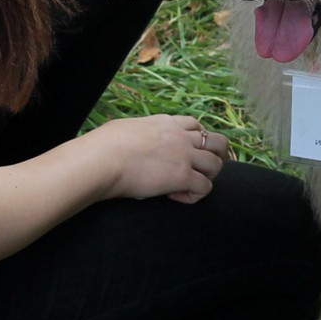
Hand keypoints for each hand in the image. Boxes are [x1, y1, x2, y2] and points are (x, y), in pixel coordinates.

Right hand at [89, 114, 229, 204]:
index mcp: (166, 122)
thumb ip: (138, 133)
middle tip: (201, 170)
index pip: (195, 125)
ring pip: (216, 164)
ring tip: (188, 186)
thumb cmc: (104, 145)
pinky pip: (205, 188)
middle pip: (217, 141)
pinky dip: (195, 195)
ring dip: (207, 177)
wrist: (103, 159)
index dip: (196, 140)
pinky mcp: (183, 176)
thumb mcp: (126, 128)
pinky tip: (175, 197)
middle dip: (216, 156)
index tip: (184, 153)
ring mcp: (184, 155)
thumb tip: (129, 140)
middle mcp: (181, 136)